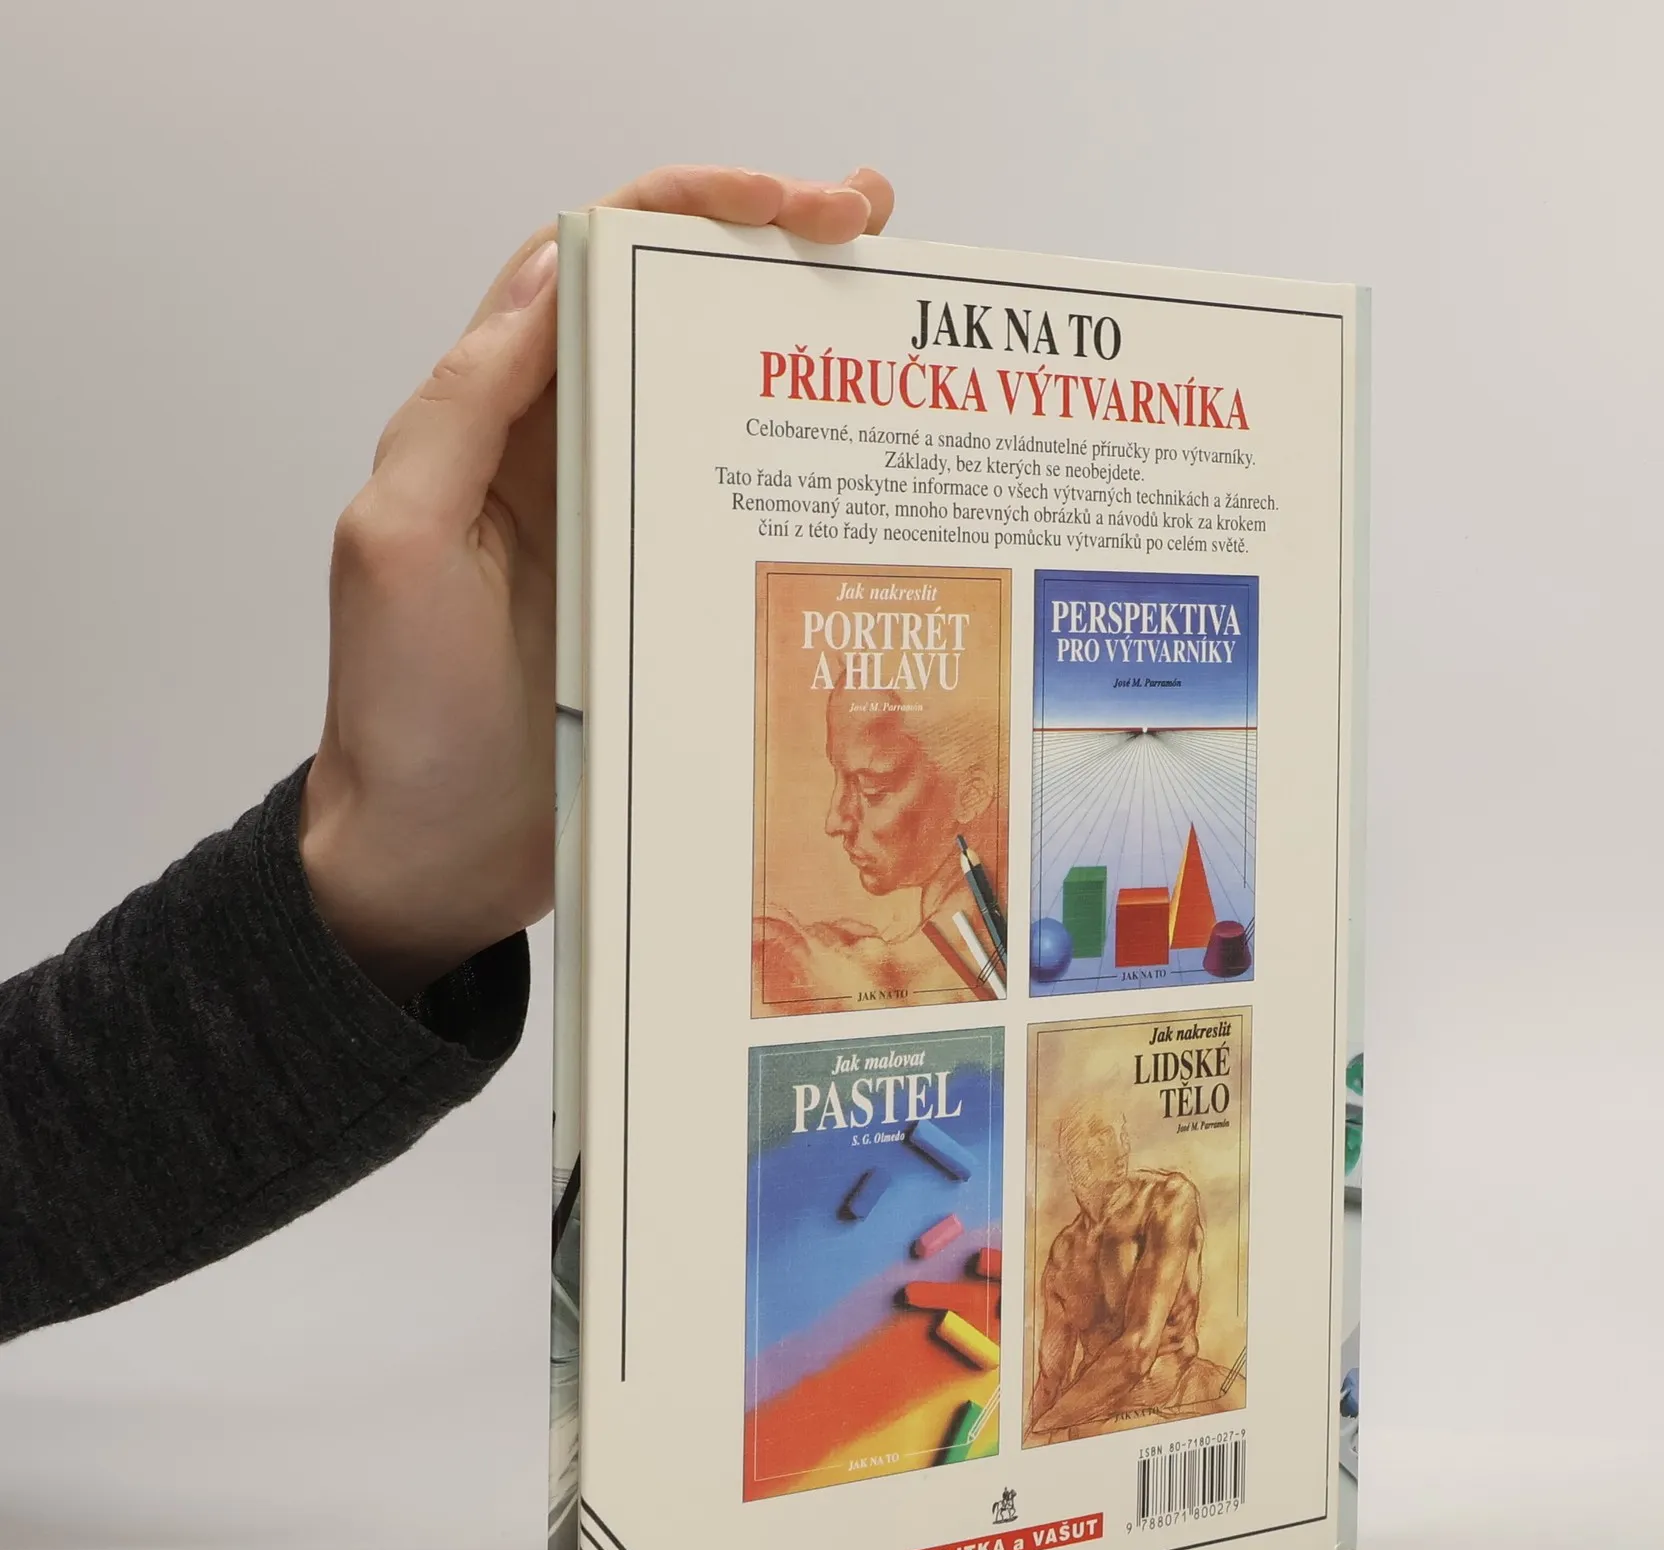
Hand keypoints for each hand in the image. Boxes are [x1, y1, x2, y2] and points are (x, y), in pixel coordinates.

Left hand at [301, 164, 896, 998]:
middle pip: (675, 317)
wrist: (437, 862)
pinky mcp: (675, 601)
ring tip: (895, 315)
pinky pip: (747, 518)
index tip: (780, 204)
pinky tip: (873, 471)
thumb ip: (463, 410)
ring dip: (803, 351)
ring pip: (723, 406)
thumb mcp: (399, 548)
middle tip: (872, 226)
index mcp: (497, 422)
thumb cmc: (405, 715)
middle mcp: (571, 456)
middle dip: (770, 252)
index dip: (683, 209)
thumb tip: (558, 276)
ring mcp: (633, 528)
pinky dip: (808, 477)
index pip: (591, 266)